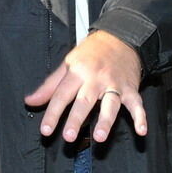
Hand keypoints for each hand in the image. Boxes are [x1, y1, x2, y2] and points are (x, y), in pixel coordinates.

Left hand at [24, 30, 144, 143]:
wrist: (121, 35)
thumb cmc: (92, 52)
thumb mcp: (68, 63)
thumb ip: (50, 85)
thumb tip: (30, 101)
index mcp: (78, 71)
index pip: (62, 95)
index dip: (53, 113)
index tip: (45, 130)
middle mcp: (96, 78)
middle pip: (85, 101)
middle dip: (76, 119)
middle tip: (68, 136)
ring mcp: (115, 84)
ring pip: (110, 104)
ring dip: (106, 121)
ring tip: (100, 137)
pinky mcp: (130, 88)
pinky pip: (136, 104)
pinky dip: (140, 117)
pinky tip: (141, 130)